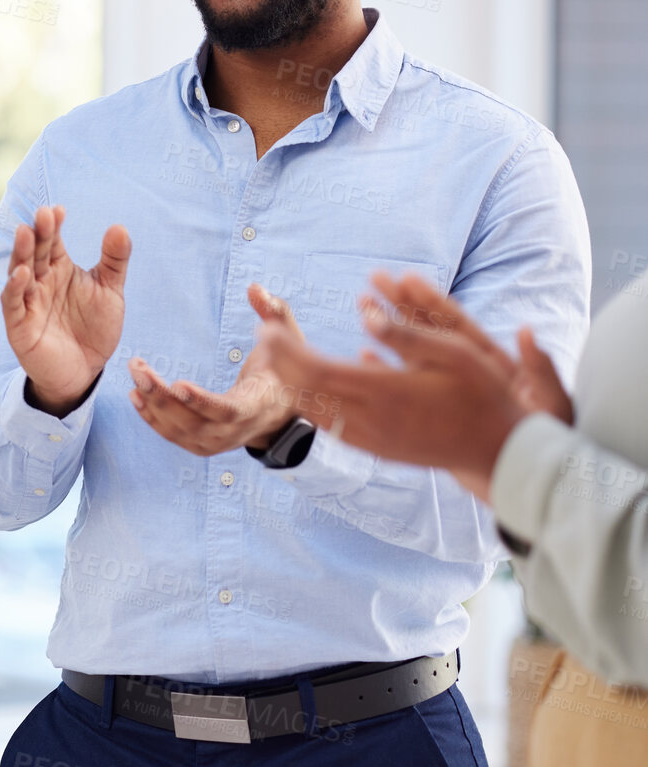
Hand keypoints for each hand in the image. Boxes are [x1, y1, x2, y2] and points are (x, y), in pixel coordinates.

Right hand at [2, 208, 129, 416]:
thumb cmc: (94, 328)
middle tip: (43, 215)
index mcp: (58, 269)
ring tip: (27, 233)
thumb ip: (114, 260)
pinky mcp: (19, 326)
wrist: (86, 370)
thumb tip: (119, 226)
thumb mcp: (110, 291)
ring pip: (19, 272)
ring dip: (22, 254)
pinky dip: (14, 288)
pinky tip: (22, 274)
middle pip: (35, 252)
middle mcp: (40, 282)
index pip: (52, 242)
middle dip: (38, 234)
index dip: (53, 225)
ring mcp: (27, 302)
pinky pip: (13, 304)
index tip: (59, 210)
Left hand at [129, 284, 301, 455]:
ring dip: (152, 404)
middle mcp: (237, 431)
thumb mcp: (290, 340)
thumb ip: (274, 312)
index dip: (203, 402)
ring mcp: (218, 442)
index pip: (228, 411)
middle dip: (163, 398)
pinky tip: (135, 395)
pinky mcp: (203, 445)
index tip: (179, 384)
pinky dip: (152, 418)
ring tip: (136, 373)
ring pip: (180, 431)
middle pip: (195, 423)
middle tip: (139, 370)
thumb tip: (255, 287)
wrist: (280, 412)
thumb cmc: (283, 370)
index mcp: (258, 405)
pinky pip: (173, 436)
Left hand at [253, 297, 529, 502]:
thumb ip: (406, 335)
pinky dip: (312, 404)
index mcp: (385, 392)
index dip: (286, 350)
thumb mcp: (454, 352)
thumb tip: (364, 315)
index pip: (316, 370)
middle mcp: (371, 420)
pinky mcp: (377, 451)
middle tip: (264, 336)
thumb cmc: (483, 394)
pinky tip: (307, 387)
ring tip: (279, 358)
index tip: (268, 328)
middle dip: (280, 362)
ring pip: (314, 412)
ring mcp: (372, 440)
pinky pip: (331, 426)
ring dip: (291, 384)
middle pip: (307, 391)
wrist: (501, 451)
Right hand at [368, 272, 572, 423]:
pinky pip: (404, 385)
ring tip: (362, 305)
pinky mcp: (435, 412)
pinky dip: (384, 370)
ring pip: (413, 353)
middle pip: (430, 331)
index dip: (433, 302)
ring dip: (388, 329)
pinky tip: (362, 357)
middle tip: (375, 278)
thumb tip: (526, 332)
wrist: (535, 473)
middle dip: (403, 304)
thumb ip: (539, 370)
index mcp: (494, 364)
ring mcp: (449, 389)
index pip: (458, 326)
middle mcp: (468, 371)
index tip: (407, 278)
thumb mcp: (551, 405)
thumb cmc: (548, 440)